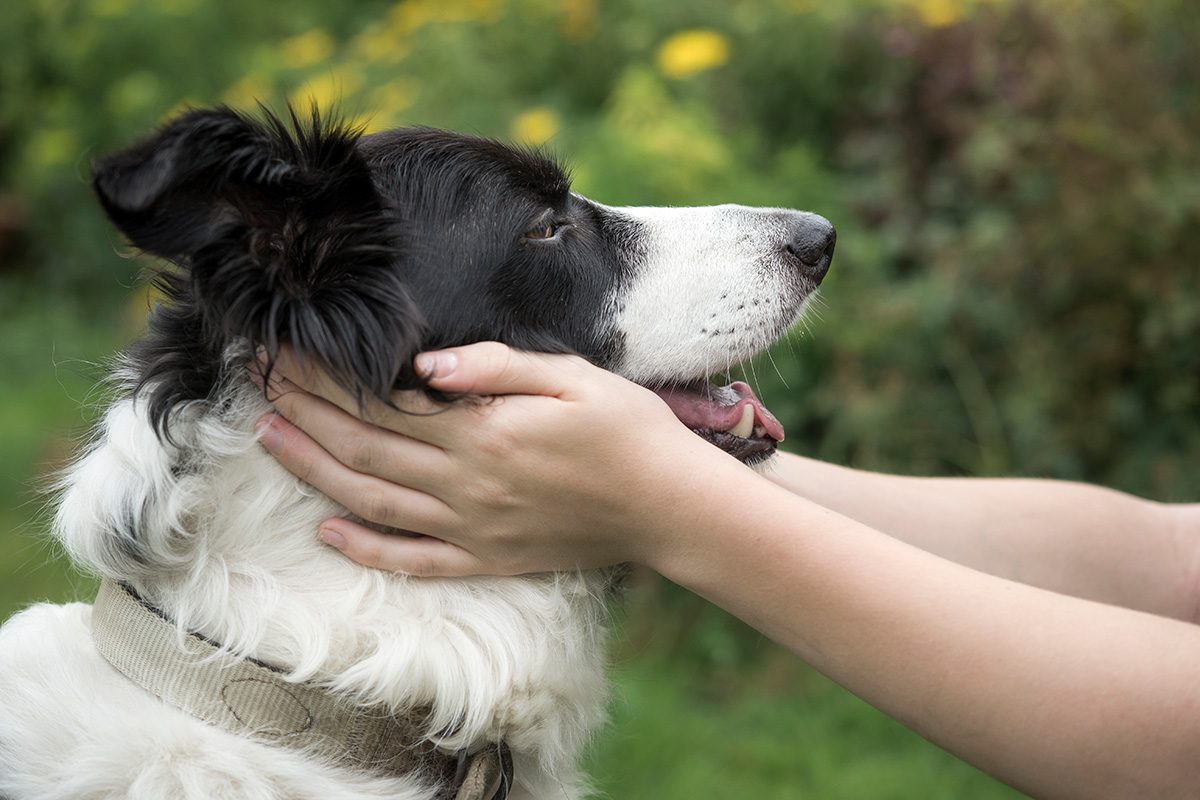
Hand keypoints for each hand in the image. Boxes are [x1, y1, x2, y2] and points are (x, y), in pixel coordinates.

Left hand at [255, 342, 735, 575]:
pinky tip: (327, 532)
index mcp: (482, 433)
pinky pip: (412, 561)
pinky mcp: (487, 559)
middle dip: (304, 413)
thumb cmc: (627, 430)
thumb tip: (425, 363)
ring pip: (373, 502)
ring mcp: (472, 528)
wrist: (667, 505)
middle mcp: (465, 485)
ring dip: (314, 471)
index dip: (326, 378)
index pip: (382, 401)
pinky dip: (365, 549)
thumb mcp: (574, 377)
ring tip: (269, 440)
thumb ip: (497, 367)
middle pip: (364, 448)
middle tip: (257, 385)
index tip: (285, 352)